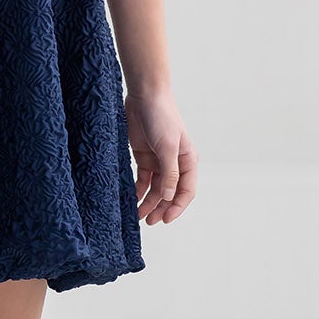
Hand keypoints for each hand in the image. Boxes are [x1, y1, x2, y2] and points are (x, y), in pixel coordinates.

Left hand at [125, 86, 197, 224]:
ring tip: (138, 216)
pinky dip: (138, 190)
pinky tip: (131, 199)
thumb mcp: (167, 146)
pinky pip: (142, 179)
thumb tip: (169, 196)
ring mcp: (158, 160)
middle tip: (149, 222)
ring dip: (147, 202)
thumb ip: (169, 172)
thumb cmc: (161, 117)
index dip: (177, 207)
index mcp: (187, 160)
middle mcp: (174, 163)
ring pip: (154, 188)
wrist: (144, 96)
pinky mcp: (143, 156)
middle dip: (160, 208)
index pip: (186, 190)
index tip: (165, 219)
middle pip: (168, 192)